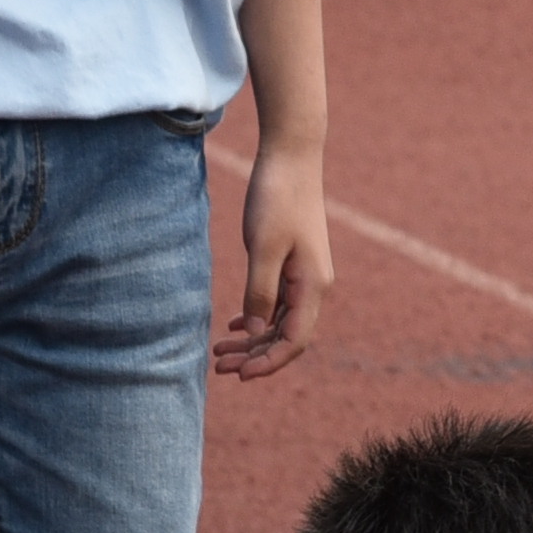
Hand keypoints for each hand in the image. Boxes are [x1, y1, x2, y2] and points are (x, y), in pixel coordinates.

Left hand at [225, 139, 329, 379]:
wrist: (291, 156)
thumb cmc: (277, 197)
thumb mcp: (263, 247)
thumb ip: (260, 290)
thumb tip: (257, 331)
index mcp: (312, 286)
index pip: (294, 341)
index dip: (268, 363)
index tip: (239, 376)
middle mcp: (314, 286)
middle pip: (286, 337)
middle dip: (255, 356)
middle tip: (219, 368)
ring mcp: (305, 276)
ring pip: (279, 322)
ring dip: (252, 340)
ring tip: (219, 352)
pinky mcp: (293, 264)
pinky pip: (277, 303)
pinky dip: (256, 317)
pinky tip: (235, 324)